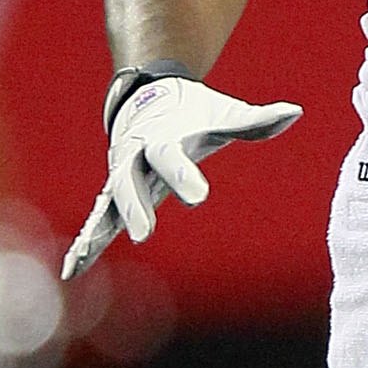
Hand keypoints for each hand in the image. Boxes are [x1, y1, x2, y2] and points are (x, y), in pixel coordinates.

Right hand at [62, 77, 299, 279]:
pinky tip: (73, 269)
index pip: (171, 157)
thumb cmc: (192, 112)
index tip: (200, 196)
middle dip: (135, 207)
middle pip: (130, 183)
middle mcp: (134, 158)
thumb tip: (295, 113)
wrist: (148, 97)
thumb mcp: (221, 114)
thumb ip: (255, 121)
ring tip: (84, 256)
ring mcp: (119, 178)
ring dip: (96, 230)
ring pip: (106, 205)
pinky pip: (97, 220)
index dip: (184, 174)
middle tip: (144, 233)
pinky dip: (85, 242)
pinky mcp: (113, 195)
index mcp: (161, 139)